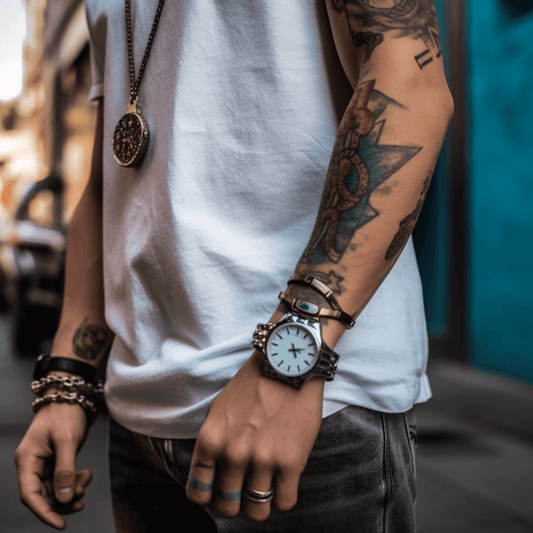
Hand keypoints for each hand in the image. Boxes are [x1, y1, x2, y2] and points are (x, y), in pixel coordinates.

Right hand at [14, 401, 91, 529]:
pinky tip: (86, 474)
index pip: (30, 495)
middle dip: (63, 500)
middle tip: (82, 498)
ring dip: (71, 490)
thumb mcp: (67, 441)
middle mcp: (32, 464)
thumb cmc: (65, 412)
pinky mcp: (56, 461)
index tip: (61, 524)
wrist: (72, 395)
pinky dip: (74, 481)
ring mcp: (44, 464)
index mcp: (27, 459)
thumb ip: (65, 470)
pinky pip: (63, 480)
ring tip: (86, 479)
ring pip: (55, 490)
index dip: (44, 512)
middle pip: (43, 496)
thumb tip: (64, 499)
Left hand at [186, 350, 323, 522]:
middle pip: (227, 507)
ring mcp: (263, 459)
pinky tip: (284, 482)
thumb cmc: (253, 384)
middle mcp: (233, 453)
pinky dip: (283, 497)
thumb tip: (210, 474)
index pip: (198, 493)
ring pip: (257, 512)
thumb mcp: (219, 408)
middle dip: (235, 503)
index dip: (208, 498)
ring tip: (265, 488)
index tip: (218, 493)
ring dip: (259, 505)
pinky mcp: (292, 462)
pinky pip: (284, 503)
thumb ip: (212, 442)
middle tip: (244, 490)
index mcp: (211, 440)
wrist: (287, 364)